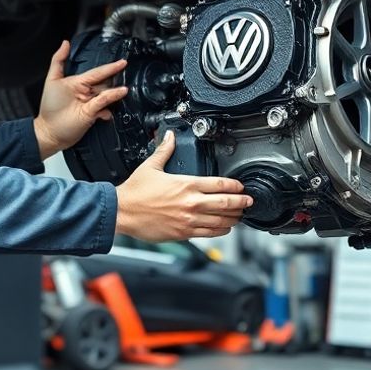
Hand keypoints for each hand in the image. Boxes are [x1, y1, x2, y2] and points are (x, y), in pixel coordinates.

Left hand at [33, 40, 129, 157]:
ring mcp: (91, 104)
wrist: (48, 131)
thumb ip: (59, 61)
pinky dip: (108, 106)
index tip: (123, 62)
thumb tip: (66, 43)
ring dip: (115, 93)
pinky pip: (103, 106)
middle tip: (126, 73)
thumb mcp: (52, 80)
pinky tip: (109, 109)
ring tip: (123, 90)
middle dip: (116, 78)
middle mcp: (87, 92)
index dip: (110, 67)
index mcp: (79, 82)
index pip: (97, 72)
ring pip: (107, 95)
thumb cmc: (49, 107)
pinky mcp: (93, 115)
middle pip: (105, 82)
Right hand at [115, 132, 253, 241]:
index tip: (241, 187)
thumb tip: (169, 136)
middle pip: (226, 203)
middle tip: (249, 201)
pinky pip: (209, 233)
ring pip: (221, 220)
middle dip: (241, 202)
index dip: (235, 186)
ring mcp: (189, 219)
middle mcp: (191, 202)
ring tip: (240, 215)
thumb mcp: (151, 166)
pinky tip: (225, 228)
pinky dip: (221, 231)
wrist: (122, 212)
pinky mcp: (183, 233)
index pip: (219, 184)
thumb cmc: (134, 192)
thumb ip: (164, 151)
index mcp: (186, 184)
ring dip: (234, 218)